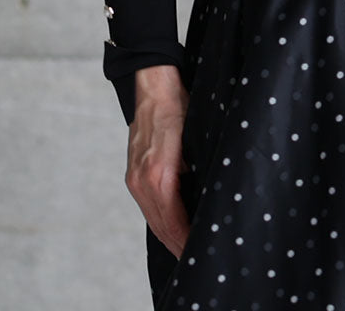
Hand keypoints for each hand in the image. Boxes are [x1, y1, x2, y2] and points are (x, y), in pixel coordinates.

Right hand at [124, 65, 191, 259]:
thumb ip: (199, 169)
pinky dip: (160, 220)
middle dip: (179, 244)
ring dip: (169, 235)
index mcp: (158, 175)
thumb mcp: (196, 138)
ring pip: (153, 218)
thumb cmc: (180, 107)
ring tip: (187, 248)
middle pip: (161, 226)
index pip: (174, 221)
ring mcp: (134, 178)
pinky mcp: (133, 173)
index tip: (202, 250)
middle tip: (198, 256)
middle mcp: (142, 181)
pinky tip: (173, 227)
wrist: (154, 87)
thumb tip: (211, 196)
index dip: (187, 239)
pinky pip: (148, 205)